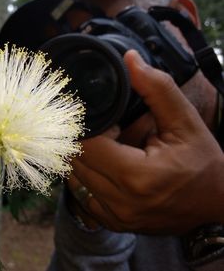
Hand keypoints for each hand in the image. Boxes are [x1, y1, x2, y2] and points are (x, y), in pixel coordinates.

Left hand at [72, 50, 223, 233]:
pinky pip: (83, 196)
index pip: (86, 145)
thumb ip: (156, 89)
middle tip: (108, 132)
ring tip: (112, 149)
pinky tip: (108, 168)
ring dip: (85, 159)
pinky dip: (88, 179)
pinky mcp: (114, 224)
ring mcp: (116, 217)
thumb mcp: (185, 122)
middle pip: (76, 162)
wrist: (217, 203)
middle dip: (85, 141)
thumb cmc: (204, 163)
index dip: (89, 128)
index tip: (108, 121)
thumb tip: (130, 59)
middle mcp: (121, 202)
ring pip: (75, 179)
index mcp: (136, 176)